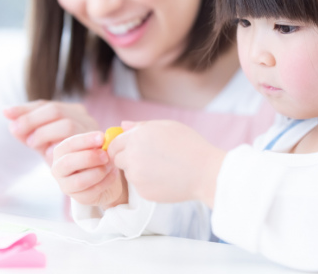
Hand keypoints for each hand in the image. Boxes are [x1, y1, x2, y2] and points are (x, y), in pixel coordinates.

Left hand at [3, 101, 98, 164]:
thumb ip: (27, 132)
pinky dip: (59, 145)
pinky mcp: (97, 143)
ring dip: (45, 133)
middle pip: (54, 110)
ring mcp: (90, 127)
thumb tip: (10, 121)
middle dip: (32, 120)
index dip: (25, 108)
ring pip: (66, 123)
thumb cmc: (63, 156)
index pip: (44, 104)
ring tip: (33, 145)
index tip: (5, 113)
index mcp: (68, 110)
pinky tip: (48, 153)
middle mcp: (81, 115)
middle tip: (16, 131)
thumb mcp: (41, 143)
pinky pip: (76, 141)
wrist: (91, 174)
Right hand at [52, 131, 126, 206]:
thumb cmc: (99, 157)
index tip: (102, 137)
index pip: (68, 145)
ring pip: (79, 181)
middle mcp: (58, 169)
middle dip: (89, 157)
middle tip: (106, 155)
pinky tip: (113, 174)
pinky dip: (106, 181)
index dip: (85, 140)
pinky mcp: (79, 198)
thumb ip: (99, 142)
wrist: (107, 178)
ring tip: (110, 165)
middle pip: (68, 163)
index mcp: (61, 152)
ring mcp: (66, 186)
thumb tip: (107, 138)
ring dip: (98, 172)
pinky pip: (92, 191)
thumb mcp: (98, 147)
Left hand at [109, 120, 225, 206]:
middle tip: (145, 159)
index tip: (127, 149)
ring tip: (161, 168)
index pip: (113, 143)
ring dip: (138, 170)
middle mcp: (132, 156)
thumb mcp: (167, 126)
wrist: (204, 172)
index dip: (119, 146)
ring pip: (129, 173)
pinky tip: (165, 178)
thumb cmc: (189, 145)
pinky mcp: (143, 192)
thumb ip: (141, 126)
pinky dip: (147, 183)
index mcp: (136, 137)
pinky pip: (139, 186)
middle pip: (117, 159)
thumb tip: (123, 125)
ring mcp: (136, 176)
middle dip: (126, 158)